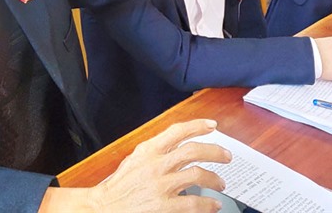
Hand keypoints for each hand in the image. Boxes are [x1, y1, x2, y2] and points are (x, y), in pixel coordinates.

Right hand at [88, 119, 230, 211]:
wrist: (104, 208)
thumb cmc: (119, 186)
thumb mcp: (135, 159)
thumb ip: (156, 152)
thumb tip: (178, 147)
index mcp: (149, 150)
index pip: (177, 131)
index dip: (198, 126)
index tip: (212, 126)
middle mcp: (156, 164)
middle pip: (193, 151)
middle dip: (214, 151)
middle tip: (227, 156)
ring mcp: (161, 185)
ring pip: (197, 175)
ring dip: (214, 178)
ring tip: (221, 183)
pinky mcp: (164, 206)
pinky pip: (193, 202)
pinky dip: (208, 203)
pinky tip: (213, 204)